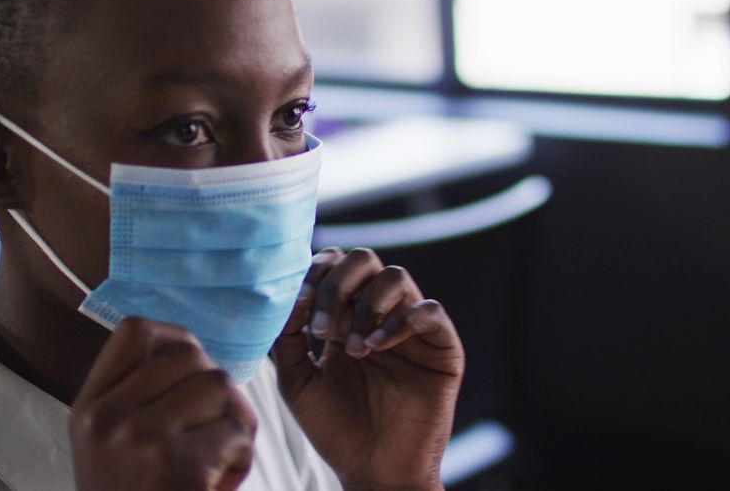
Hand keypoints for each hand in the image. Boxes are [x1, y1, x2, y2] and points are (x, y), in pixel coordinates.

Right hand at [70, 318, 256, 490]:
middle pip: (188, 355)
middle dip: (218, 383)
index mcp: (90, 407)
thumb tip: (191, 352)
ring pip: (218, 385)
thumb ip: (134, 397)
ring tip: (228, 449)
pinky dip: (244, 453)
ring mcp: (141, 439)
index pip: (133, 332)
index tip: (193, 362)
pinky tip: (228, 476)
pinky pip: (235, 431)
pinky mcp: (179, 464)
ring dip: (237, 416)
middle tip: (221, 419)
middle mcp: (108, 417)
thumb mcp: (107, 444)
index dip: (175, 337)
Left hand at [273, 247, 463, 490]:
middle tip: (323, 330)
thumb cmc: (336, 430)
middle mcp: (378, 314)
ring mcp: (410, 329)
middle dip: (337, 285)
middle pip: (364, 260)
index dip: (315, 274)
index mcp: (344, 317)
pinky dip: (400, 321)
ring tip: (353, 350)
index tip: (298, 307)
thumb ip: (287, 338)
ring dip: (366, 306)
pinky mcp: (442, 348)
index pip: (334, 265)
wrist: (374, 472)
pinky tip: (375, 348)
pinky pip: (430, 310)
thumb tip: (288, 297)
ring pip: (396, 277)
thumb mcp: (298, 382)